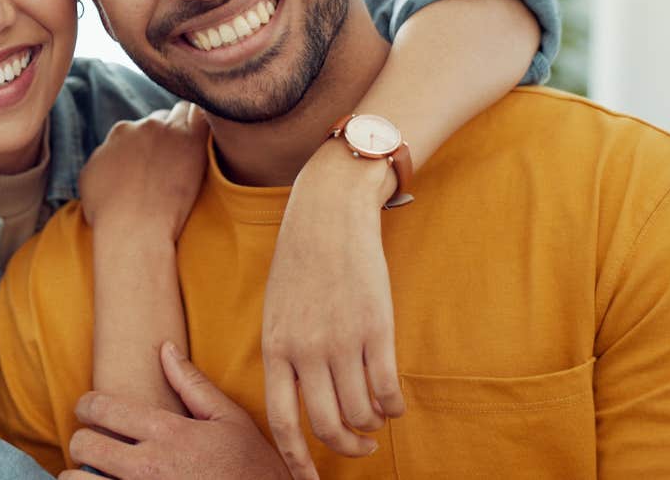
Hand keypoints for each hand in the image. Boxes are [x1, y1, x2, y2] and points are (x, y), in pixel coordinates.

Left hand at [59, 342, 290, 479]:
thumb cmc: (252, 467)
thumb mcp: (229, 419)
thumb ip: (192, 384)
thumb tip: (165, 348)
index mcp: (168, 432)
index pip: (102, 408)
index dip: (86, 404)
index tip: (87, 409)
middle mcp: (148, 466)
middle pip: (83, 444)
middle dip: (83, 440)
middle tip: (93, 443)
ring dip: (81, 476)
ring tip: (96, 473)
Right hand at [78, 102, 209, 242]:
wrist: (134, 229)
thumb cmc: (109, 214)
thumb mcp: (90, 180)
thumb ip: (102, 158)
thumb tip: (110, 154)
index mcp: (120, 132)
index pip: (139, 128)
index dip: (147, 143)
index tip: (155, 159)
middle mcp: (143, 125)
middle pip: (161, 119)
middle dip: (166, 133)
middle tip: (174, 156)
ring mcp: (168, 131)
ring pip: (182, 113)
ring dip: (185, 125)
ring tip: (191, 147)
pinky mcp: (191, 140)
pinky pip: (203, 117)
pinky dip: (204, 122)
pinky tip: (206, 137)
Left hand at [261, 140, 405, 479]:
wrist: (329, 215)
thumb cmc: (301, 262)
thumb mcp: (277, 309)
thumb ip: (285, 354)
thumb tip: (299, 399)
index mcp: (276, 347)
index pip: (282, 421)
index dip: (296, 460)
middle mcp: (307, 350)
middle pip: (327, 426)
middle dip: (346, 447)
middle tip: (359, 446)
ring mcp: (343, 341)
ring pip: (360, 412)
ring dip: (371, 425)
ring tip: (376, 420)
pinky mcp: (377, 329)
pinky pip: (387, 390)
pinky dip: (393, 407)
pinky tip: (393, 404)